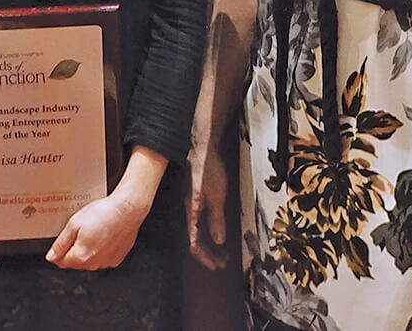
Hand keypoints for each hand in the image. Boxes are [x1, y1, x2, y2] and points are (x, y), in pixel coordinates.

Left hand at [46, 192, 146, 270]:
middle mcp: (94, 264)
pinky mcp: (117, 258)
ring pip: (89, 261)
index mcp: (81, 257)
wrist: (128, 210)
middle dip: (73, 250)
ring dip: (87, 250)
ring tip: (93, 230)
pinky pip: (102, 258)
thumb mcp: (74, 224)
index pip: (61, 262)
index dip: (58, 252)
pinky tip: (103, 235)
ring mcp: (107, 262)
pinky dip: (100, 249)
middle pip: (75, 262)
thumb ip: (61, 244)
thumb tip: (51, 257)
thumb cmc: (102, 214)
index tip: (62, 241)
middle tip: (79, 230)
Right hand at [187, 144, 229, 269]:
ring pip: (198, 229)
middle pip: (195, 238)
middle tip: (222, 262)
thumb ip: (216, 219)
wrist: (203, 146)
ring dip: (210, 243)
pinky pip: (199, 219)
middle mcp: (188, 209)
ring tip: (223, 252)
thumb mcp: (217, 196)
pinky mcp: (196, 197)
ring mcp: (191, 203)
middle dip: (209, 253)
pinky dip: (209, 229)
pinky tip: (217, 231)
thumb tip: (218, 241)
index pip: (194, 241)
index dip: (205, 256)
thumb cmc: (209, 169)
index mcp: (191, 211)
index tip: (215, 266)